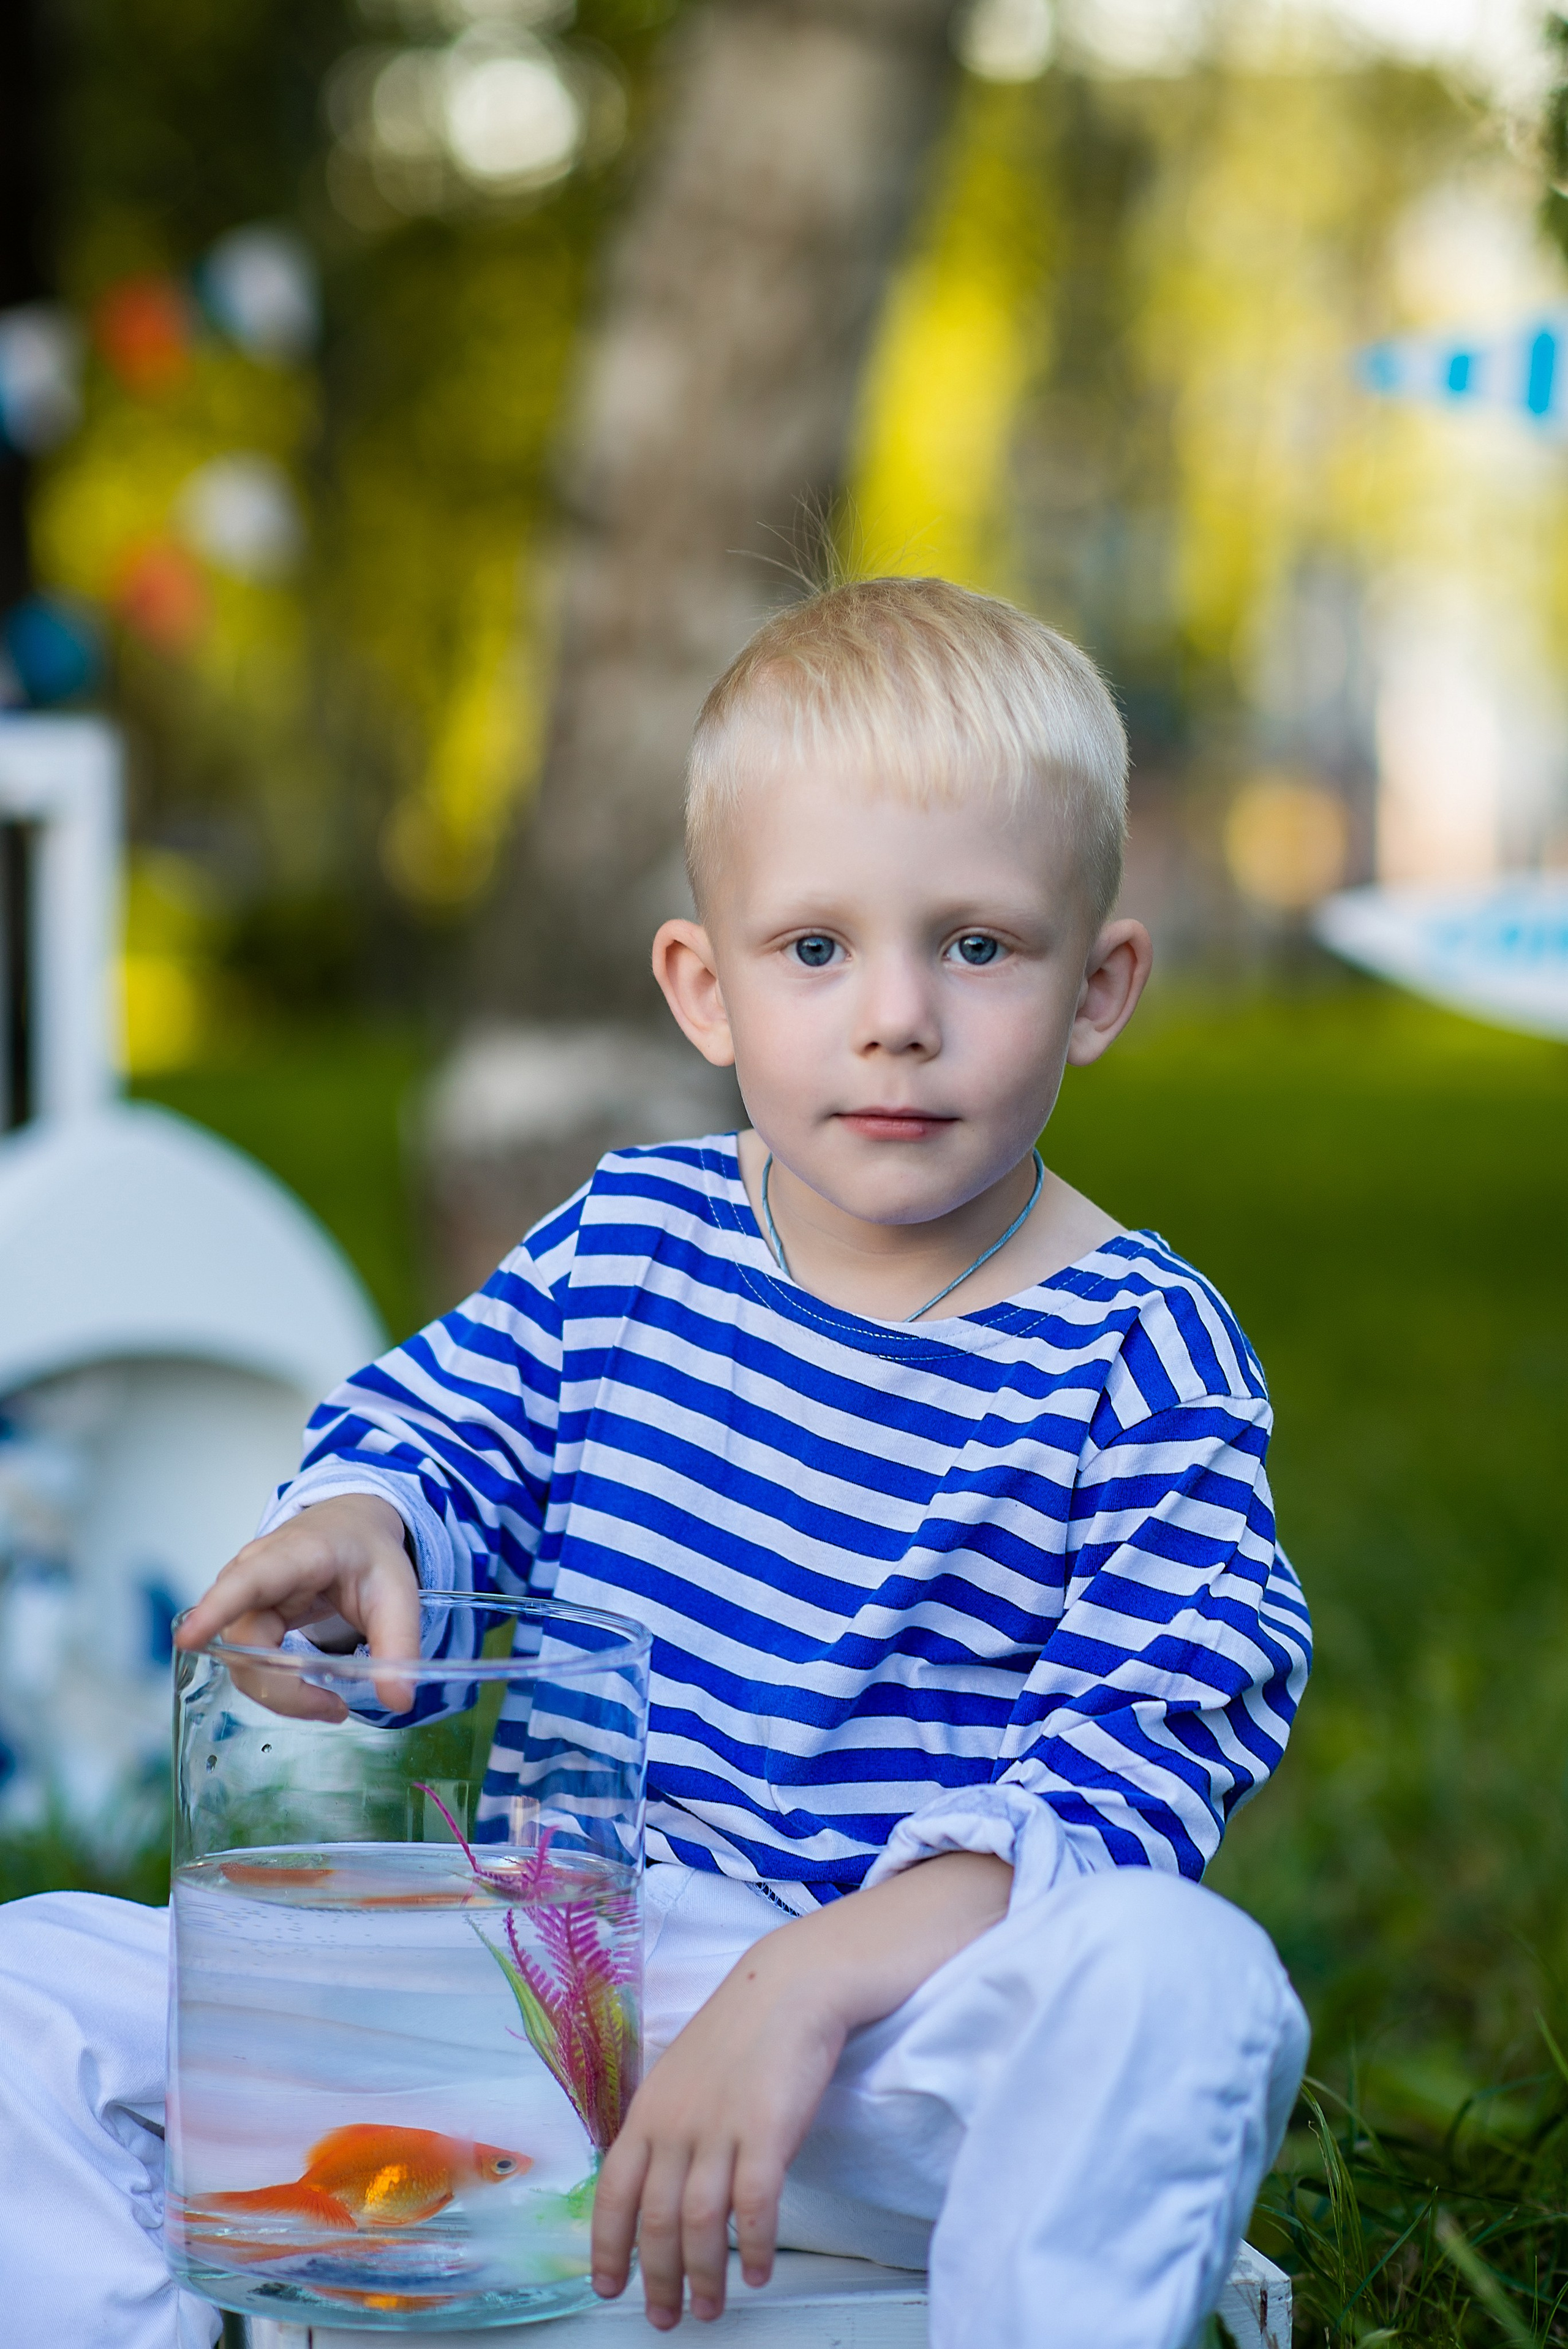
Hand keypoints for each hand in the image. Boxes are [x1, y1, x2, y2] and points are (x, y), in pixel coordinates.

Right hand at [173, 1494, 420, 1718]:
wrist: (350, 1530)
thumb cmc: (367, 1553)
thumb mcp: (397, 1591)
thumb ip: (400, 1642)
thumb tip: (399, 1700)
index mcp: (294, 1556)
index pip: (246, 1582)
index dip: (215, 1610)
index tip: (187, 1638)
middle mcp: (254, 1574)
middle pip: (245, 1646)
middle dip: (284, 1690)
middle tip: (336, 1709)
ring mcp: (243, 1598)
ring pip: (243, 1662)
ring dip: (283, 1693)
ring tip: (332, 1704)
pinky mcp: (245, 1619)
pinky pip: (250, 1664)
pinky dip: (279, 1686)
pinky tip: (312, 1692)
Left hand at [592, 1927, 847, 2328]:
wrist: (787, 1988)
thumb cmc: (737, 2034)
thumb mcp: (680, 2077)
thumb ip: (665, 2129)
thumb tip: (653, 2188)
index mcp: (647, 2112)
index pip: (613, 2194)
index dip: (608, 2248)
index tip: (609, 2289)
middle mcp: (676, 2125)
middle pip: (655, 2221)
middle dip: (658, 2279)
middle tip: (666, 2318)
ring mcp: (721, 2129)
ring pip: (700, 2223)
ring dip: (704, 2276)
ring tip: (710, 2308)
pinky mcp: (767, 2131)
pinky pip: (754, 2206)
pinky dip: (753, 2247)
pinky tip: (757, 2272)